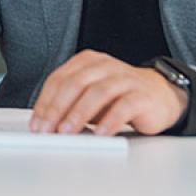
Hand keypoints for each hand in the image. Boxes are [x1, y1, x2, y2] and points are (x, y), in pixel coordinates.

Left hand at [29, 50, 186, 136]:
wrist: (159, 95)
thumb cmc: (118, 97)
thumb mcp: (89, 96)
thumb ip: (69, 104)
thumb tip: (46, 125)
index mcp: (87, 62)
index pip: (59, 79)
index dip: (45, 102)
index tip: (36, 123)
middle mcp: (105, 65)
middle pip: (75, 83)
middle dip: (57, 108)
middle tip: (48, 129)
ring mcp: (125, 78)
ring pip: (98, 93)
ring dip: (79, 114)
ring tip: (67, 132)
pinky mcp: (142, 95)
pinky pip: (124, 107)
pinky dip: (109, 121)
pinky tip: (99, 134)